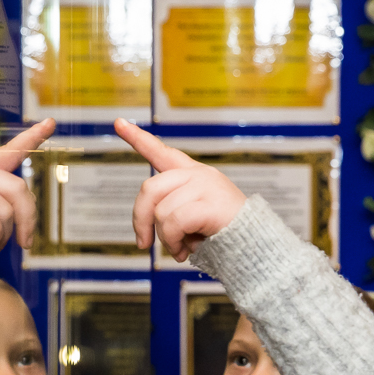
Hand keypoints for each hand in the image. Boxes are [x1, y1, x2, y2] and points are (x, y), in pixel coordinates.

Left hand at [115, 120, 246, 261]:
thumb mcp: (190, 220)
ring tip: (178, 249)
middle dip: (140, 219)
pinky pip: (174, 222)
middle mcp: (198, 174)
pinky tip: (184, 251)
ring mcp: (205, 185)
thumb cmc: (222, 234)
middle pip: (149, 188)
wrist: (255, 246)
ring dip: (165, 239)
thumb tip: (146, 234)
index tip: (118, 123)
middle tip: (143, 244)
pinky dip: (173, 242)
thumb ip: (169, 215)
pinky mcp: (211, 202)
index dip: (137, 138)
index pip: (161, 151)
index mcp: (192, 175)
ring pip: (161, 211)